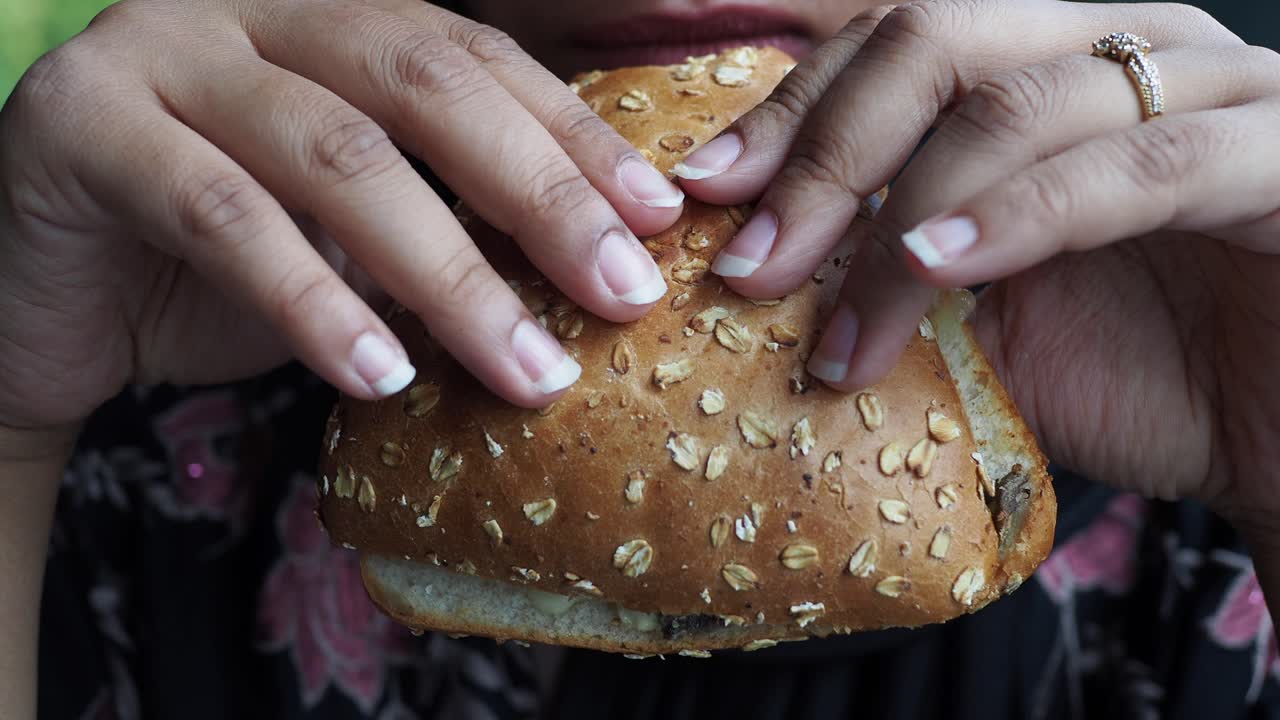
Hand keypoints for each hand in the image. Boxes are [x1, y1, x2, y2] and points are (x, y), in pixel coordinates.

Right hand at [0, 0, 683, 432]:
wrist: (48, 297)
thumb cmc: (218, 262)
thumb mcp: (352, 231)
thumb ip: (446, 218)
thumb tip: (594, 268)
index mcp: (332, 19)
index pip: (477, 58)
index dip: (574, 133)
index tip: (657, 218)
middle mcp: (255, 11)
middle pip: (425, 82)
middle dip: (539, 193)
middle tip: (621, 294)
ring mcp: (163, 53)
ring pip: (335, 154)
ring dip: (448, 274)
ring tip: (527, 372)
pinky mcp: (86, 126)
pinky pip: (223, 216)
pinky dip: (313, 301)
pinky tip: (379, 376)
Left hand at [676, 0, 1279, 517]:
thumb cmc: (1145, 371)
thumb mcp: (987, 320)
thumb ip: (893, 274)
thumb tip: (755, 273)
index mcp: (1047, 67)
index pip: (891, 48)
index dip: (790, 115)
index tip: (706, 196)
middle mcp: (1124, 49)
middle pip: (936, 39)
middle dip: (822, 155)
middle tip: (748, 265)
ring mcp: (1211, 88)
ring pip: (1020, 105)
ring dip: (901, 216)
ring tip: (831, 326)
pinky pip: (1140, 166)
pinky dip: (1023, 216)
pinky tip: (937, 266)